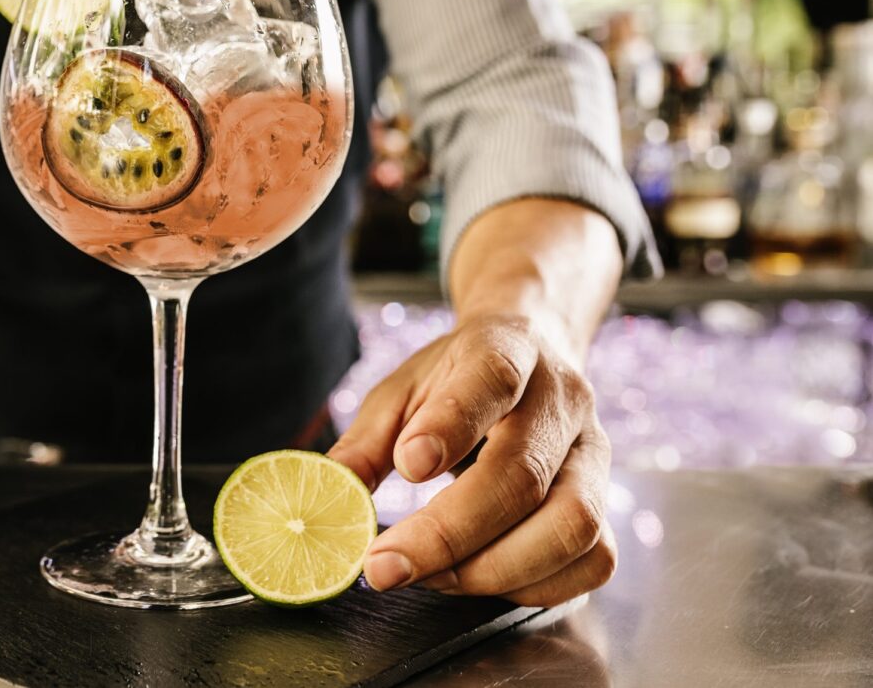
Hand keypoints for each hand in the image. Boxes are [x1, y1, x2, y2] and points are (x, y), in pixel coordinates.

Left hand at [330, 313, 616, 606]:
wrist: (533, 351)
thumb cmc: (456, 379)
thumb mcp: (401, 390)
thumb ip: (365, 441)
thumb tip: (330, 496)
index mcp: (507, 349)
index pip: (492, 377)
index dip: (451, 426)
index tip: (407, 468)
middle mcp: (562, 400)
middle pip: (523, 474)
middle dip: (449, 533)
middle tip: (386, 565)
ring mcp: (595, 453)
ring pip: (572, 525)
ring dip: (494, 569)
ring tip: (432, 575)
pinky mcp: (608, 501)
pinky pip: (594, 560)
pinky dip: (536, 587)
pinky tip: (482, 580)